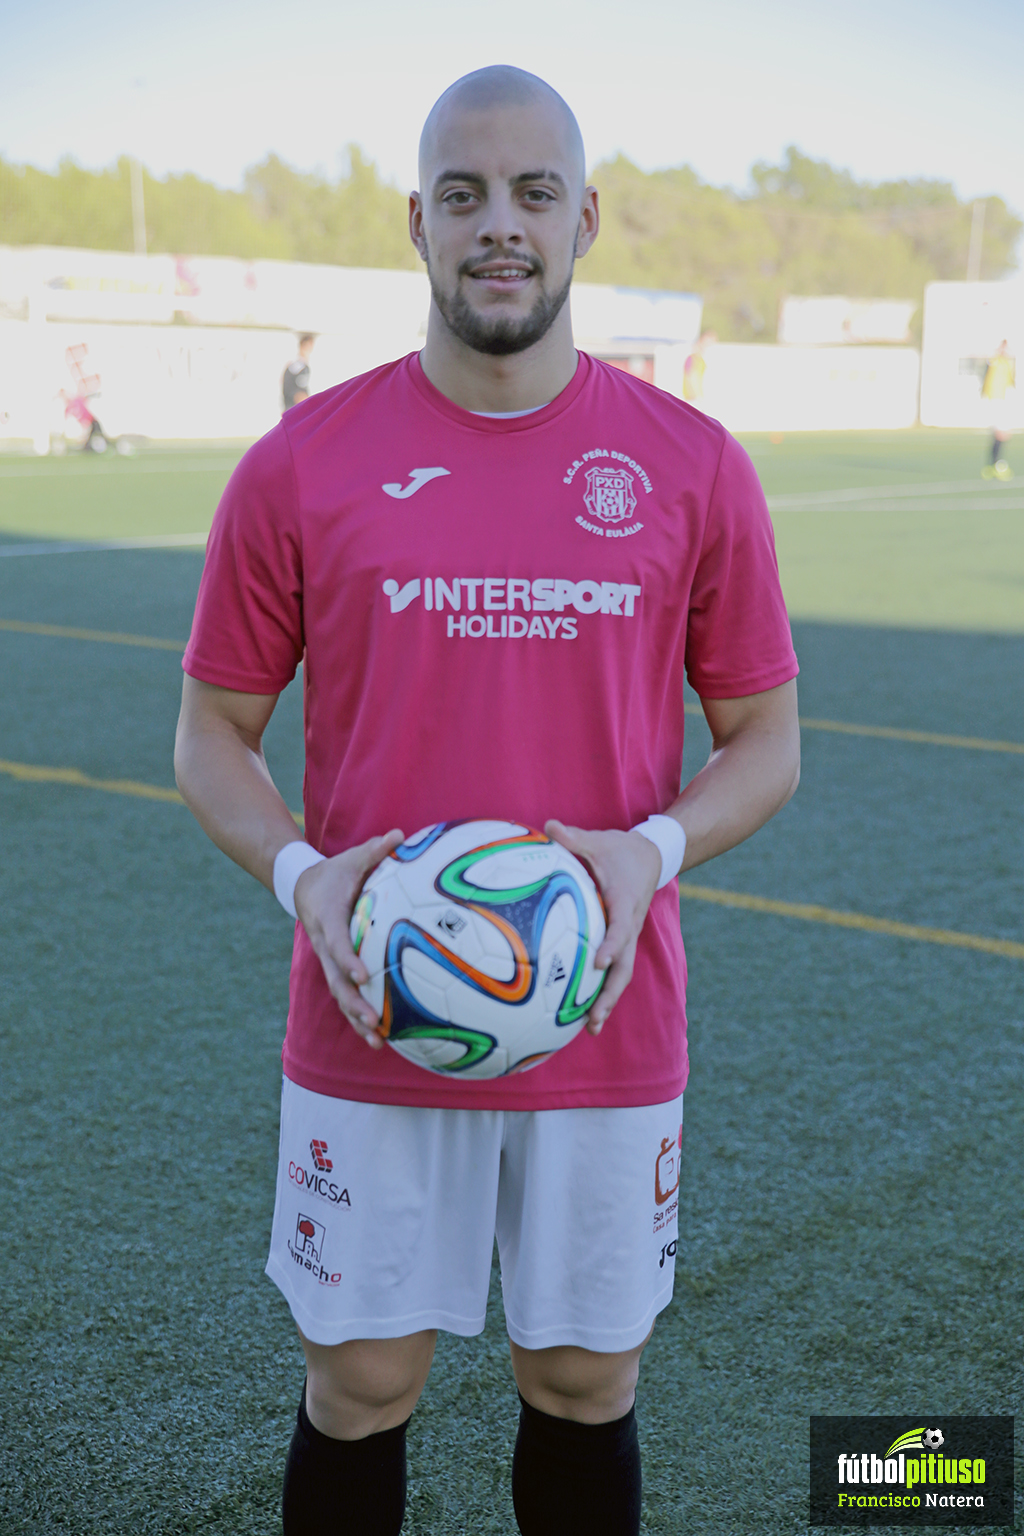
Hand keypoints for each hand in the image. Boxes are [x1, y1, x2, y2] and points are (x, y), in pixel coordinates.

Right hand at [293, 830, 404, 1048]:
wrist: (303, 887)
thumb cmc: (335, 872)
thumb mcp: (351, 859)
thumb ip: (375, 850)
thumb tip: (400, 835)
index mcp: (329, 919)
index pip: (337, 943)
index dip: (347, 960)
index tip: (362, 974)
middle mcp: (326, 945)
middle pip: (336, 980)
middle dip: (353, 1002)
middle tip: (373, 1021)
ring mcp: (328, 960)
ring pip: (340, 994)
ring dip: (356, 1017)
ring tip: (377, 1041)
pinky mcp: (335, 968)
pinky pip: (347, 994)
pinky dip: (359, 1015)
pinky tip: (380, 1036)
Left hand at [544, 819, 661, 1035]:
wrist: (652, 856)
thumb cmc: (620, 850)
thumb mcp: (598, 840)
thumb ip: (573, 837)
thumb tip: (548, 825)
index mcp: (625, 903)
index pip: (621, 928)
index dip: (611, 945)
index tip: (598, 961)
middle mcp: (629, 926)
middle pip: (623, 968)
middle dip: (609, 995)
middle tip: (593, 1021)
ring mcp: (627, 937)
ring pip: (620, 975)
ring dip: (606, 1001)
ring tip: (590, 1029)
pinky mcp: (621, 941)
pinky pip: (613, 969)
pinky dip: (600, 990)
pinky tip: (579, 1010)